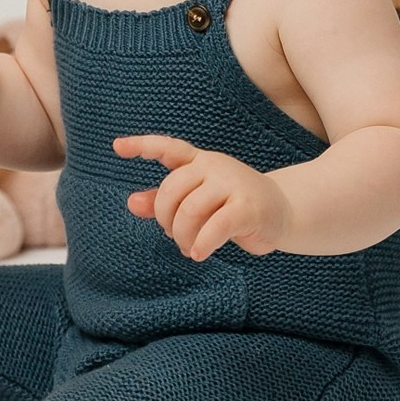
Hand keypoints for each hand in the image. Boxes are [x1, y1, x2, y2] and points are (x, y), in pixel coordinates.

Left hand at [116, 135, 288, 259]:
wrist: (283, 212)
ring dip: (183, 236)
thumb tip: (132, 202)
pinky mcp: (247, 207)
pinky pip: (215, 226)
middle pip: (172, 190)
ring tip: (189, 248)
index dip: (142, 146)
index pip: (168, 148)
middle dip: (165, 219)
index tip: (116, 147)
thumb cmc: (233, 207)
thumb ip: (165, 202)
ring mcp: (232, 184)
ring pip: (190, 210)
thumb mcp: (197, 201)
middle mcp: (214, 166)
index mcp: (199, 162)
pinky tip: (199, 254)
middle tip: (175, 236)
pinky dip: (202, 244)